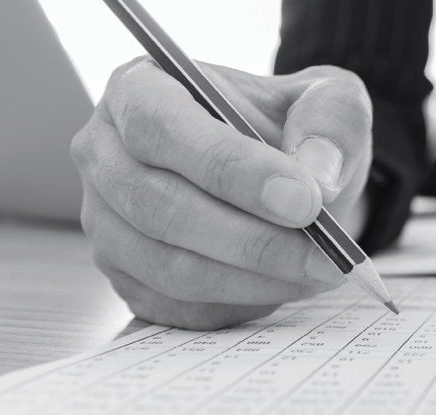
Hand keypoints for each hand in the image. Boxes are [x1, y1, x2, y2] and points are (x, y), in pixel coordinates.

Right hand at [71, 58, 373, 329]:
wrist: (283, 174)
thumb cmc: (292, 126)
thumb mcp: (327, 99)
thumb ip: (330, 121)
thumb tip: (317, 174)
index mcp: (138, 89)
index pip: (164, 128)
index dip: (233, 170)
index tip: (305, 202)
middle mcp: (105, 154)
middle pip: (160, 207)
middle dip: (253, 240)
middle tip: (327, 256)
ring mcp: (105, 221)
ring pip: (168, 266)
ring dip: (252, 279)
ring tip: (318, 272)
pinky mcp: (125, 276)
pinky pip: (175, 305)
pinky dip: (238, 304)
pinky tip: (286, 285)